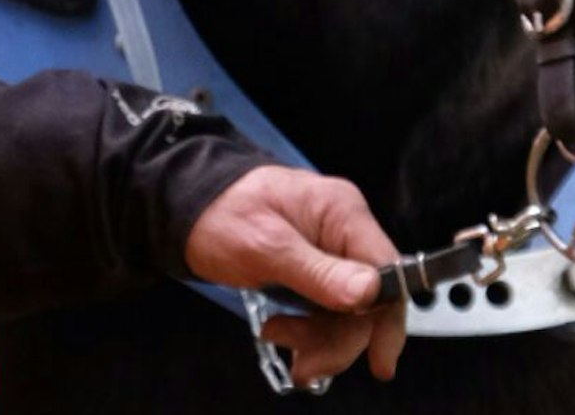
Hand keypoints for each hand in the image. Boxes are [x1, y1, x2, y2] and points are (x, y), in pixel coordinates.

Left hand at [185, 165, 406, 386]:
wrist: (188, 207)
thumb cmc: (221, 213)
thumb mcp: (265, 245)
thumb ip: (318, 271)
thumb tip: (370, 293)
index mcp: (340, 212)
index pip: (386, 268)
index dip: (386, 316)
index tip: (378, 358)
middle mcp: (343, 230)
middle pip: (368, 299)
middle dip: (340, 340)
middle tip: (307, 367)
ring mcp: (330, 250)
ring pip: (347, 313)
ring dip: (318, 340)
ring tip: (277, 337)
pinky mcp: (315, 269)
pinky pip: (327, 310)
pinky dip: (307, 330)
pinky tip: (279, 330)